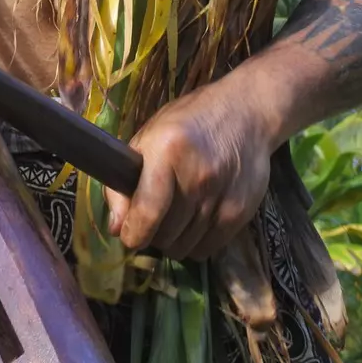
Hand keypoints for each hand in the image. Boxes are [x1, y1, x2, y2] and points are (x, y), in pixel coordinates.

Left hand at [106, 82, 271, 259]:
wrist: (246, 114)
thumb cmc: (188, 124)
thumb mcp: (148, 139)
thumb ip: (124, 184)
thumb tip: (115, 228)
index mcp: (167, 151)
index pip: (147, 212)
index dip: (133, 234)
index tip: (128, 235)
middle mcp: (197, 176)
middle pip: (165, 235)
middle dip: (152, 235)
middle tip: (154, 220)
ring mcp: (222, 195)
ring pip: (185, 247)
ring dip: (174, 241)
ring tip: (175, 219)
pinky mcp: (241, 211)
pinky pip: (208, 249)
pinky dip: (195, 244)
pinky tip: (194, 223)